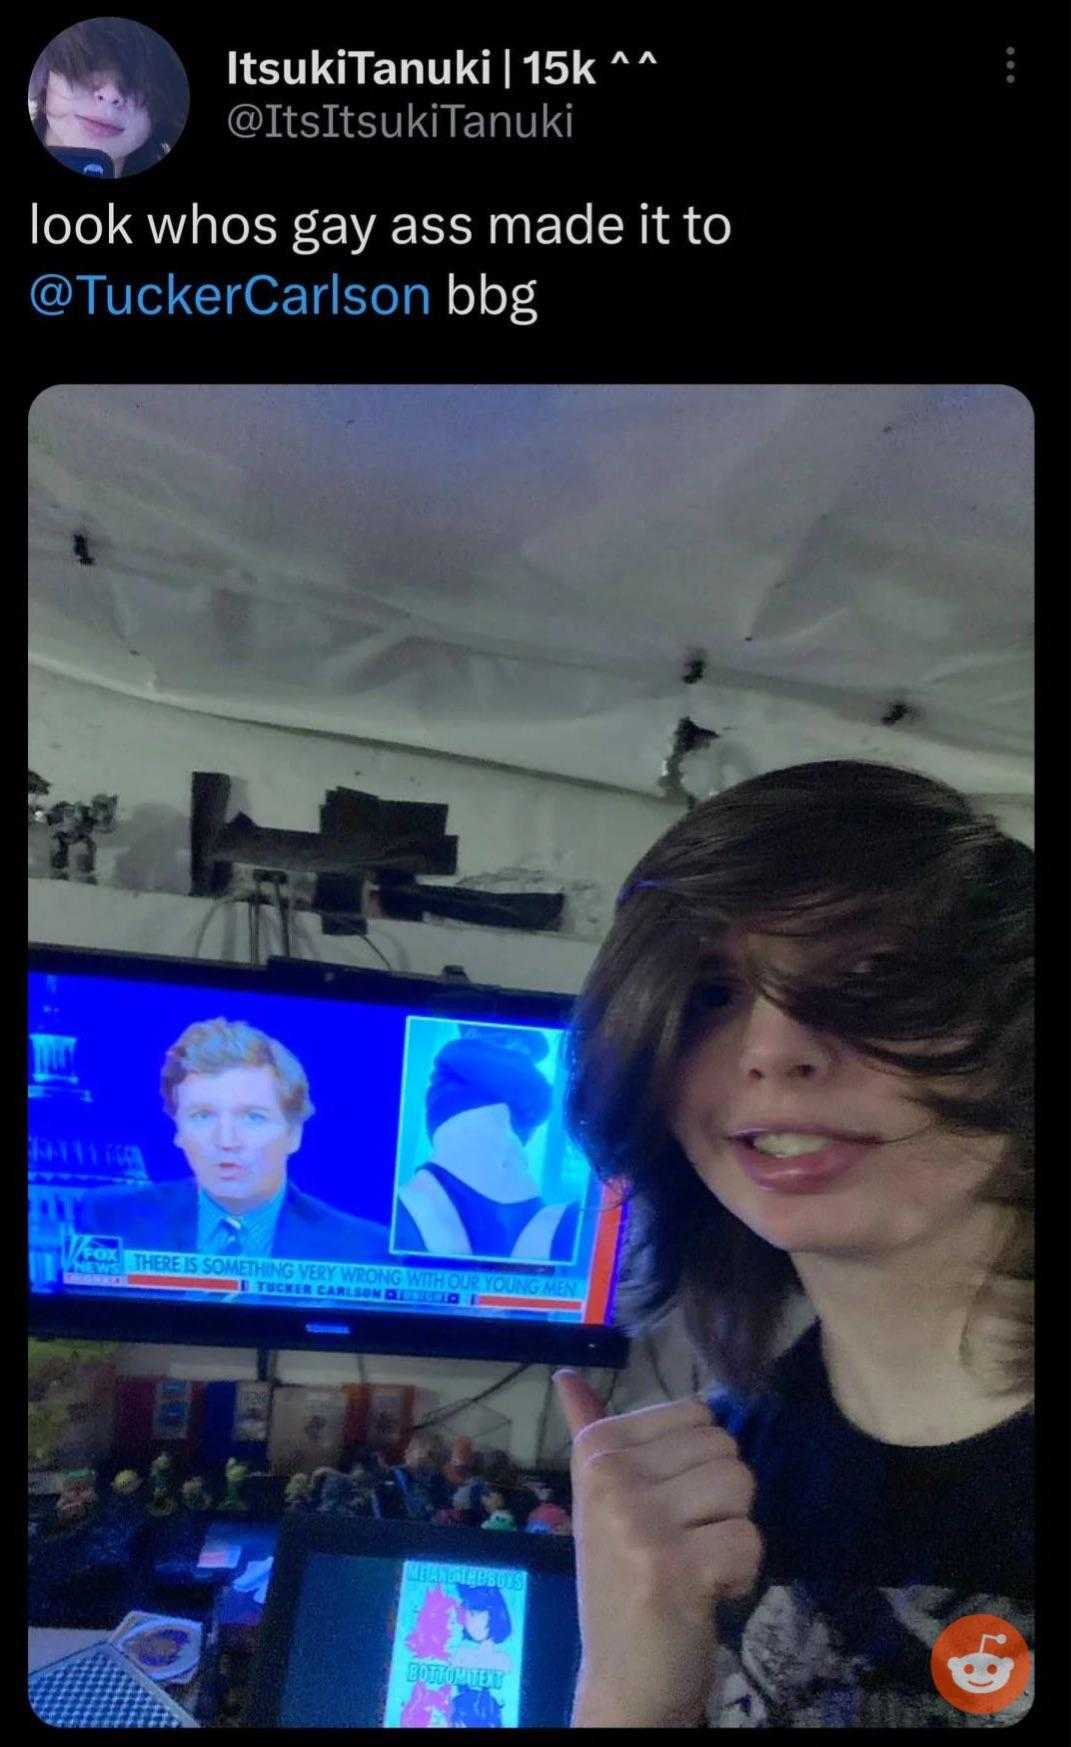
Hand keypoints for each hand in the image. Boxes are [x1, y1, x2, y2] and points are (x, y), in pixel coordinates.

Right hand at [553, 1368, 761, 1728]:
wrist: (623, 1678)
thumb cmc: (620, 1579)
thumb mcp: (601, 1500)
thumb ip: (591, 1433)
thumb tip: (565, 1376)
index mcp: (596, 1450)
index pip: (698, 1413)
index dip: (698, 1465)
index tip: (665, 1508)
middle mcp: (610, 1476)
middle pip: (724, 1447)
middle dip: (721, 1500)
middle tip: (682, 1542)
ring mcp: (638, 1522)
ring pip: (740, 1485)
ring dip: (732, 1533)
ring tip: (695, 1564)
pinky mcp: (674, 1568)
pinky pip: (749, 1538)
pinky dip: (742, 1574)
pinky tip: (706, 1593)